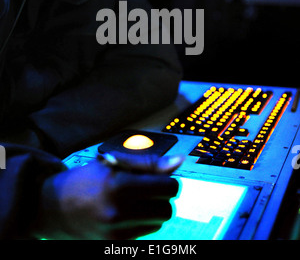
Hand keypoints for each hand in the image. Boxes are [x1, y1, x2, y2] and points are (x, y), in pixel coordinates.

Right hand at [33, 152, 183, 239]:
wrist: (54, 208)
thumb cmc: (85, 180)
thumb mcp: (114, 163)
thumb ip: (148, 163)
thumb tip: (179, 162)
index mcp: (120, 185)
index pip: (169, 187)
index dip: (168, 179)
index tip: (160, 177)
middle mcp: (119, 211)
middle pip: (167, 208)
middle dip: (162, 197)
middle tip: (146, 188)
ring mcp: (117, 232)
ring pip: (158, 222)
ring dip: (153, 210)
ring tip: (134, 201)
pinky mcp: (115, 244)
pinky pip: (146, 233)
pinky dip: (142, 222)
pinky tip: (126, 213)